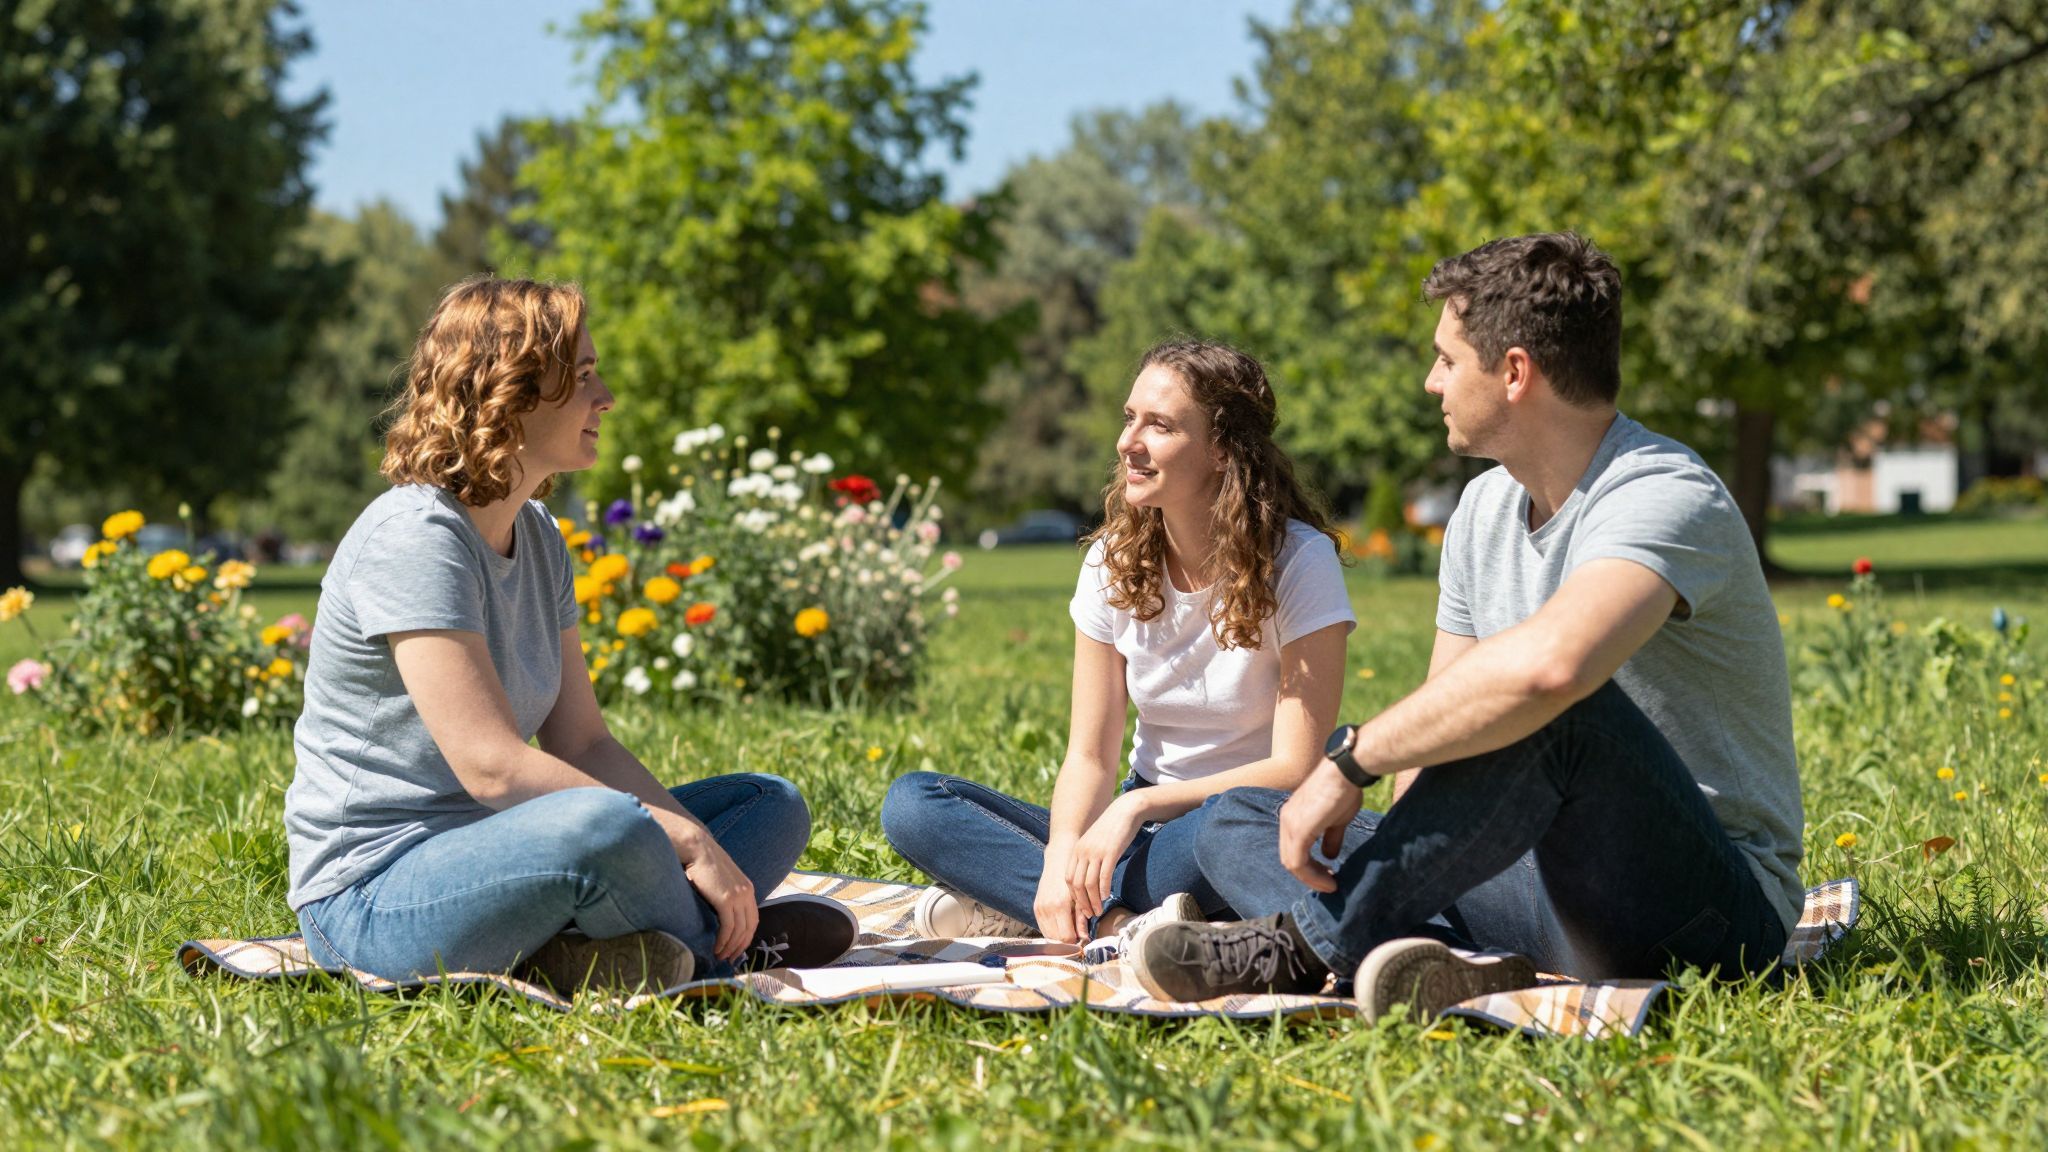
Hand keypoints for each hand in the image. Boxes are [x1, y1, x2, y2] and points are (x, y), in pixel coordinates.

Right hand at [678, 832, 757, 961]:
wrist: (697, 849)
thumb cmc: (703, 864)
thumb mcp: (722, 881)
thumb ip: (726, 895)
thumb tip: (720, 914)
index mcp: (748, 889)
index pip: (753, 919)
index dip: (746, 937)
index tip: (737, 949)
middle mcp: (747, 893)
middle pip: (749, 928)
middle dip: (740, 946)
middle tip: (730, 959)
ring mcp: (738, 896)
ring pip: (739, 930)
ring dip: (730, 947)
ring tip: (721, 956)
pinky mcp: (726, 899)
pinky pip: (728, 927)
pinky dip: (723, 941)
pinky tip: (716, 948)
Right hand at [1033, 845, 1089, 943]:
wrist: (1058, 862)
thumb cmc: (1074, 879)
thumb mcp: (1081, 899)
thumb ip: (1081, 920)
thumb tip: (1085, 939)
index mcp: (1060, 906)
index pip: (1065, 937)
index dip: (1074, 943)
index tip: (1082, 943)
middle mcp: (1047, 908)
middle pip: (1056, 939)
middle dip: (1067, 943)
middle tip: (1077, 940)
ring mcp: (1039, 908)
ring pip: (1048, 935)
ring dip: (1058, 938)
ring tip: (1070, 934)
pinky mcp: (1036, 907)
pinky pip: (1043, 928)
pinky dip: (1051, 931)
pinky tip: (1061, 928)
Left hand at [1064, 796, 1144, 921]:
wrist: (1125, 811)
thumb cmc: (1111, 830)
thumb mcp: (1094, 844)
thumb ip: (1089, 859)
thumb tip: (1089, 881)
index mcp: (1077, 850)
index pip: (1069, 879)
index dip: (1074, 896)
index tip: (1081, 908)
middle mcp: (1083, 852)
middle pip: (1077, 884)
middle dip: (1082, 903)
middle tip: (1089, 915)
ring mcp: (1096, 852)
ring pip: (1089, 883)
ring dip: (1093, 901)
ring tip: (1098, 911)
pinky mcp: (1110, 852)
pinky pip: (1104, 876)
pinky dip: (1103, 889)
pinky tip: (1106, 897)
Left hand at [1278, 762, 1364, 892]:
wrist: (1346, 771)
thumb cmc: (1344, 789)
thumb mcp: (1337, 820)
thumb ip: (1330, 838)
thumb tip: (1329, 856)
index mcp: (1293, 816)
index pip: (1293, 848)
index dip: (1309, 866)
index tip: (1329, 874)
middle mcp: (1286, 820)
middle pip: (1289, 858)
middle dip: (1309, 875)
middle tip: (1329, 883)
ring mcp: (1290, 825)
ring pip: (1292, 863)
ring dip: (1311, 879)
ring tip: (1329, 885)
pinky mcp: (1299, 831)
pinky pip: (1298, 863)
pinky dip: (1312, 876)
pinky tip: (1328, 881)